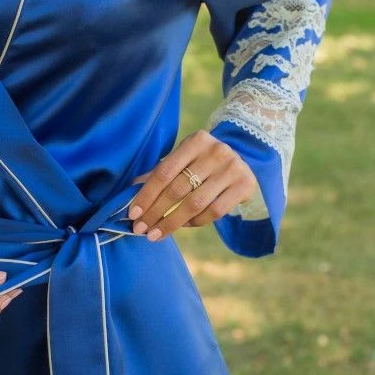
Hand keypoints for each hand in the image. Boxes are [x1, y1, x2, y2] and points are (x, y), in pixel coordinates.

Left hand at [128, 130, 257, 239]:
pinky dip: (195, 222)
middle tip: (141, 229)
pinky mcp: (244, 186)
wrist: (242, 160)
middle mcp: (216, 152)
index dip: (146, 195)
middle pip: (178, 189)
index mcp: (196, 141)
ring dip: (172, 222)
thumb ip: (159, 173)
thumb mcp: (183, 159)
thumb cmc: (203, 162)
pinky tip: (183, 226)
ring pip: (195, 204)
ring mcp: (233, 169)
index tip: (133, 214)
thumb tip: (130, 192)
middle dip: (155, 212)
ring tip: (156, 234)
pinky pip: (214, 212)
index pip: (164, 172)